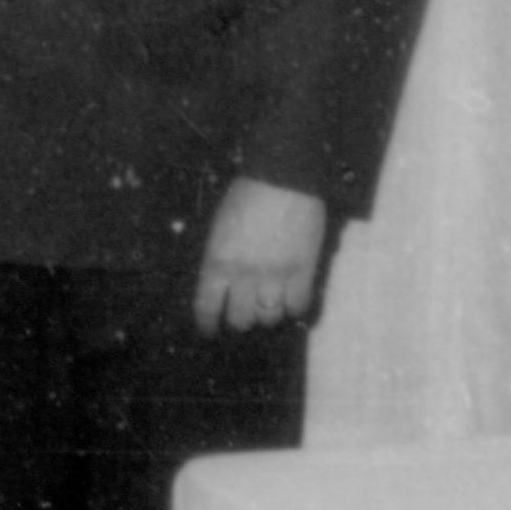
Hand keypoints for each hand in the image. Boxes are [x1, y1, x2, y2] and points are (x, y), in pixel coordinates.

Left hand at [193, 177, 327, 335]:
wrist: (283, 178)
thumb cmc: (245, 196)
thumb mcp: (219, 229)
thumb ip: (220, 258)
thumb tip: (222, 285)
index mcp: (216, 261)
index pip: (207, 307)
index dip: (207, 324)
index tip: (209, 330)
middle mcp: (243, 275)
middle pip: (240, 319)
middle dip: (240, 319)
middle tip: (244, 312)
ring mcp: (275, 276)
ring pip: (269, 318)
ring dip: (267, 315)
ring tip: (268, 305)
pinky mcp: (303, 272)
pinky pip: (298, 306)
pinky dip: (294, 308)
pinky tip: (291, 300)